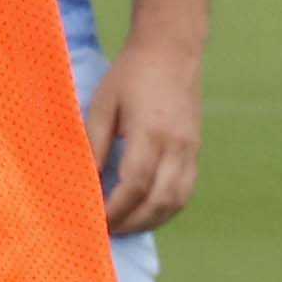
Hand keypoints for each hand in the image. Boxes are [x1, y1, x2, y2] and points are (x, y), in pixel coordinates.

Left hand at [85, 34, 203, 237]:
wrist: (173, 49)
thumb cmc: (132, 73)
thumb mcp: (104, 103)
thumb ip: (95, 144)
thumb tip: (86, 181)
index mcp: (151, 131)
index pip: (135, 184)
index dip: (116, 209)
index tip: (96, 221)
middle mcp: (176, 145)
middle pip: (158, 200)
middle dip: (131, 223)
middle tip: (107, 232)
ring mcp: (191, 149)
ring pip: (176, 201)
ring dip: (150, 222)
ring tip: (124, 227)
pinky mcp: (195, 150)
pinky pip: (185, 191)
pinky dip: (166, 209)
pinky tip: (147, 213)